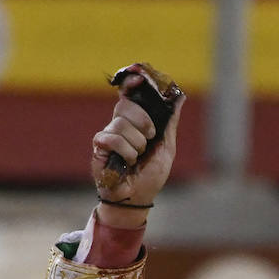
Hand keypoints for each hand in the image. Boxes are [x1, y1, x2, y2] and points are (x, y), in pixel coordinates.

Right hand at [90, 75, 182, 226]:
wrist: (137, 199)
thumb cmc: (150, 176)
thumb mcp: (167, 148)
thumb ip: (170, 123)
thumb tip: (179, 97)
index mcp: (136, 122)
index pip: (130, 95)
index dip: (132, 84)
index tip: (139, 79)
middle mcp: (120, 125)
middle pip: (126, 105)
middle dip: (143, 122)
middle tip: (149, 138)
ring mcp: (108, 134)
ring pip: (122, 123)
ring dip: (137, 144)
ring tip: (137, 158)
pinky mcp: (99, 146)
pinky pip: (112, 137)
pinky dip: (125, 151)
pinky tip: (127, 161)